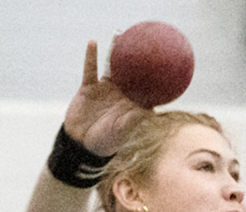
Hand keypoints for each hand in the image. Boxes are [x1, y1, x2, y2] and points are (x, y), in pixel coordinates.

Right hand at [62, 41, 149, 156]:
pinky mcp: (88, 87)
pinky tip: (93, 43)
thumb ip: (135, 119)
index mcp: (131, 101)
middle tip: (144, 38)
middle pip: (130, 69)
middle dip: (137, 55)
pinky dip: (91, 56)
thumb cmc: (106, 141)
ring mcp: (104, 88)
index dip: (154, 73)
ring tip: (120, 32)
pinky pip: (90, 68)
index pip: (145, 84)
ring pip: (111, 64)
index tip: (163, 60)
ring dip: (114, 49)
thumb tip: (150, 109)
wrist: (81, 144)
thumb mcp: (122, 131)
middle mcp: (120, 92)